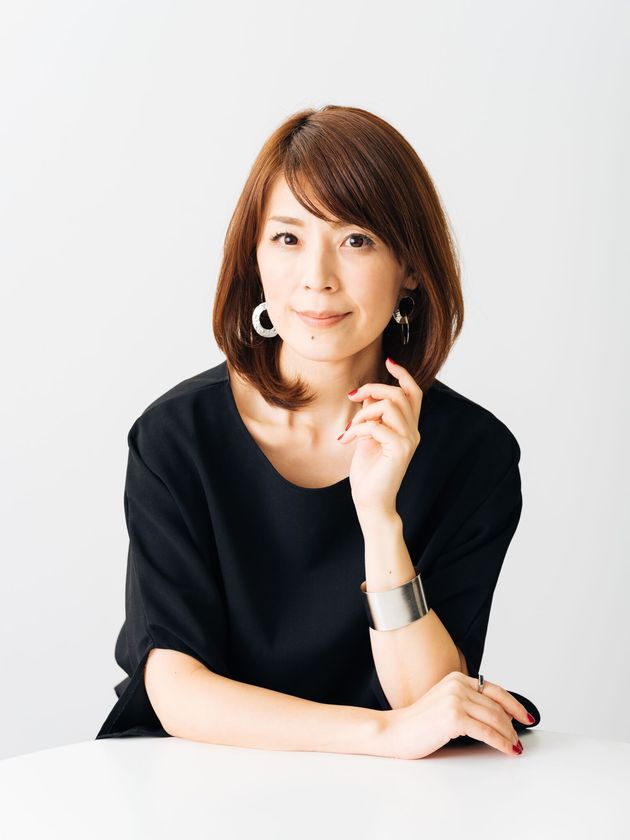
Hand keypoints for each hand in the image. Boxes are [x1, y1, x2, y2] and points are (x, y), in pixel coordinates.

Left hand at [338, 358, 422, 515]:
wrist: (370, 500)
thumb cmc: (368, 470)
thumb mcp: (368, 435)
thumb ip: (373, 414)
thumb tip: (369, 392)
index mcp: (408, 426)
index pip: (414, 392)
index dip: (403, 374)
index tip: (388, 361)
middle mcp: (413, 431)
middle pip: (399, 394)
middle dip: (373, 389)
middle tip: (352, 397)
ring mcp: (408, 441)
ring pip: (389, 406)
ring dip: (364, 412)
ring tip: (350, 429)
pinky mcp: (400, 451)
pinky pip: (377, 426)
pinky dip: (358, 429)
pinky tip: (346, 440)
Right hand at [376, 671, 529, 759]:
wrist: (395, 731)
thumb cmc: (419, 722)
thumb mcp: (445, 702)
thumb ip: (466, 701)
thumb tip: (496, 715)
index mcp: (456, 678)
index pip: (494, 689)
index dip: (513, 704)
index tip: (525, 716)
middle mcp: (457, 685)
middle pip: (497, 706)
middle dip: (512, 725)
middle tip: (518, 739)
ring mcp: (455, 700)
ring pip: (494, 719)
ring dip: (508, 735)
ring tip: (514, 746)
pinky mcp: (454, 718)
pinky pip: (486, 732)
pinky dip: (500, 742)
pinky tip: (507, 749)